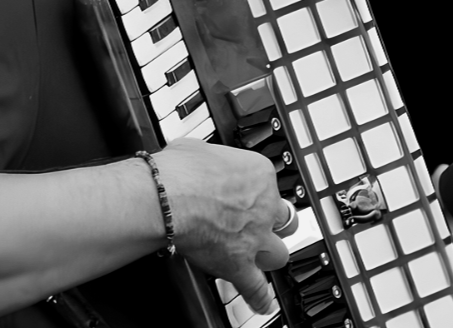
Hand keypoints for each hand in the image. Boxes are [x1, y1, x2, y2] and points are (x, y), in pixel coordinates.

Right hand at [152, 138, 288, 313]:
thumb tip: (199, 160)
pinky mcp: (239, 264)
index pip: (267, 183)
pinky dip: (259, 298)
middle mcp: (262, 206)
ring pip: (278, 253)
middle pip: (283, 219)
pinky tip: (262, 304)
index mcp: (259, 174)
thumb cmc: (181, 171)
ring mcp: (254, 237)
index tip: (244, 192)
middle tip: (261, 223)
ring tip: (263, 258)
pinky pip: (256, 288)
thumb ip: (210, 160)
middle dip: (274, 223)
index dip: (255, 190)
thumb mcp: (200, 149)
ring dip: (270, 256)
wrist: (170, 197)